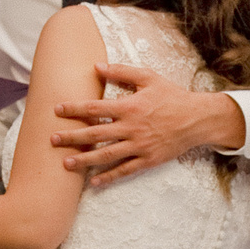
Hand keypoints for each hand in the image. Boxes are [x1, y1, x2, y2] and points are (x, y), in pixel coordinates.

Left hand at [52, 64, 246, 185]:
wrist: (198, 119)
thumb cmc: (172, 96)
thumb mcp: (149, 77)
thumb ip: (122, 71)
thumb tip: (96, 66)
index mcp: (130, 106)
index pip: (95, 107)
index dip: (74, 108)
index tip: (56, 110)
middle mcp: (131, 128)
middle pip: (95, 133)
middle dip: (72, 137)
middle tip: (52, 140)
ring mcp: (139, 146)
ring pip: (107, 155)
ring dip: (85, 160)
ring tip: (66, 163)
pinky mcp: (148, 159)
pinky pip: (125, 170)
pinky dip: (109, 177)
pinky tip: (94, 182)